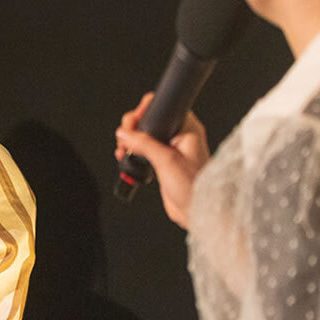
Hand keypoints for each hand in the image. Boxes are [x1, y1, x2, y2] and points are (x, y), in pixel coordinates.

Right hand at [114, 92, 210, 228]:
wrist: (196, 210)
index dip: (146, 111)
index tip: (134, 121)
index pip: (163, 108)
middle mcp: (179, 136)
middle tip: (125, 136)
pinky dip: (133, 152)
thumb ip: (143, 144)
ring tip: (123, 150)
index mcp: (187, 129)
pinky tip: (126, 157)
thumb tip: (125, 133)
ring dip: (130, 141)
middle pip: (150, 121)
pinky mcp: (163, 161)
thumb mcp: (166, 160)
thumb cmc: (194, 187)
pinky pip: (144, 150)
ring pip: (144, 136)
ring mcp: (170, 149)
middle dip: (133, 127)